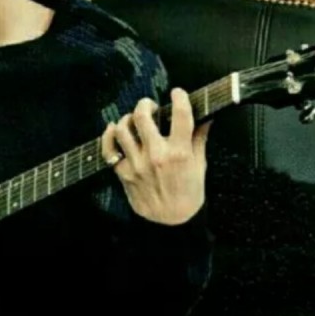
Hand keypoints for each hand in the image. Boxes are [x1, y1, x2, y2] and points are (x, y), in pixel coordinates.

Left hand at [101, 91, 210, 224]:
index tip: (178, 93)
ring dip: (128, 118)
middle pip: (142, 116)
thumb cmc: (188, 193)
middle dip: (146, 104)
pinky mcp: (124, 173)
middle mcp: (156, 155)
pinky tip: (113, 129)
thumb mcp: (199, 165)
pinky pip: (108, 150)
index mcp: (179, 152)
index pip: (180, 115)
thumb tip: (206, 117)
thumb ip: (199, 139)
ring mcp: (137, 164)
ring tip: (134, 119)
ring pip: (122, 129)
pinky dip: (108, 136)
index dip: (179, 97)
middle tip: (150, 106)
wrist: (172, 221)